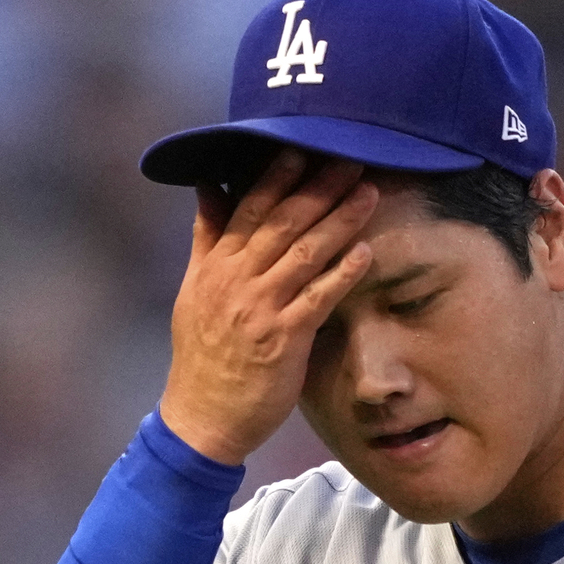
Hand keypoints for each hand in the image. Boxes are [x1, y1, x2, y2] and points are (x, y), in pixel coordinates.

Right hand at [160, 151, 378, 464]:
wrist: (201, 417)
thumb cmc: (203, 356)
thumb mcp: (194, 290)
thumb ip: (207, 237)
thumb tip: (206, 187)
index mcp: (217, 266)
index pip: (248, 208)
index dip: (277, 176)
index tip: (303, 146)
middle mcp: (236, 281)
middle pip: (282, 222)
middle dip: (319, 187)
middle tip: (352, 158)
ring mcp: (260, 309)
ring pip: (303, 253)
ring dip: (339, 221)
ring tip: (369, 194)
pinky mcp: (282, 340)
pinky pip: (317, 299)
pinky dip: (341, 274)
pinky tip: (366, 252)